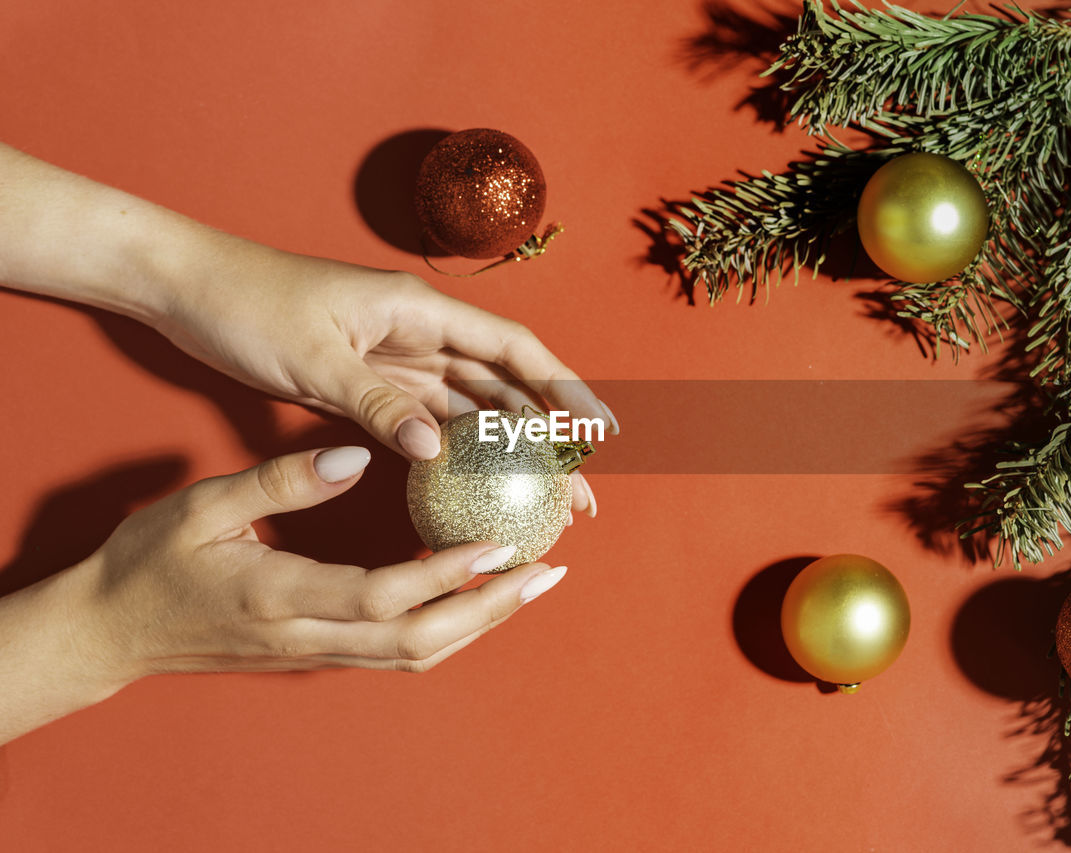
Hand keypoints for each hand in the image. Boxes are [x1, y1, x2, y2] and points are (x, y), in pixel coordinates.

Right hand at [77, 446, 566, 680]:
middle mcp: (307, 638)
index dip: (445, 576)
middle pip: (418, 642)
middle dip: (489, 610)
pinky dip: (448, 629)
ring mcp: (315, 655)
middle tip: (545, 572)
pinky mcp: (318, 655)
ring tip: (530, 584)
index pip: (382, 595)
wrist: (109, 632)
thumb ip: (280, 481)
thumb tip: (356, 453)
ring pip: (416, 656)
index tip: (499, 545)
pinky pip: (398, 653)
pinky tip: (477, 597)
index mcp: (280, 596)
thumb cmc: (149, 563)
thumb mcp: (202, 505)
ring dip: (480, 624)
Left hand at [154, 247, 611, 512]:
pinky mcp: (372, 385)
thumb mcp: (313, 358)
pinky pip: (429, 424)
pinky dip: (458, 456)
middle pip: (506, 388)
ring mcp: (398, 361)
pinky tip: (478, 489)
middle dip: (551, 439)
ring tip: (545, 503)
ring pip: (473, 412)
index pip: (514, 351)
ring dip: (512, 455)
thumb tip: (436, 452)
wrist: (190, 289)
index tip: (602, 431)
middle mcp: (421, 334)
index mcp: (420, 311)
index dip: (566, 390)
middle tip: (581, 494)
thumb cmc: (249, 305)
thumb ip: (377, 405)